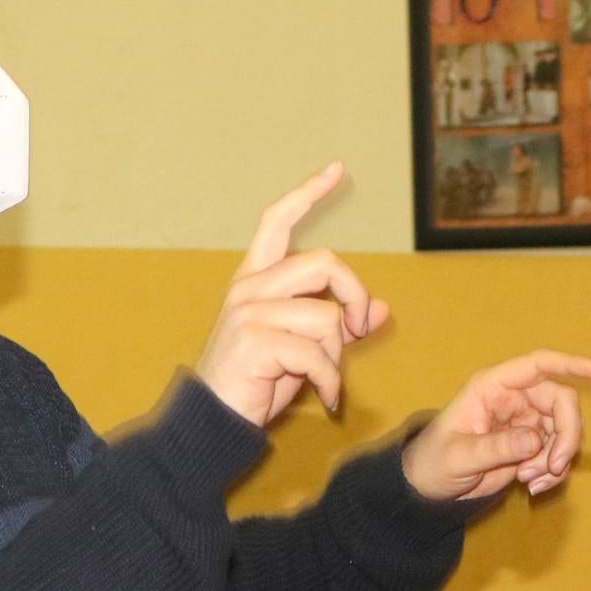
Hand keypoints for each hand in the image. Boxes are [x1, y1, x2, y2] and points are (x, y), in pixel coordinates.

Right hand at [194, 165, 385, 427]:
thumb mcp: (301, 347)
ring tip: (325, 379)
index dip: (308, 193)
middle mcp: (249, 288)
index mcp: (254, 279)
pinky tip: (325, 398)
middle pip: (324, 263)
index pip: (277, 221)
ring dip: (337, 355)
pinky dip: (331, 382)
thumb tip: (378, 310)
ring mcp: (249, 312)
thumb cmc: (254, 382)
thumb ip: (335, 323)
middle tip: (359, 331)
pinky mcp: (255, 341)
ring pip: (325, 316)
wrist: (212, 421)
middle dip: (354, 296)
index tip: (337, 169)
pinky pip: (317, 354)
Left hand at [399, 350, 590, 503]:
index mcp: (493, 387)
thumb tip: (535, 440)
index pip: (538, 366)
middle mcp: (514, 398)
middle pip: (562, 403)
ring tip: (528, 481)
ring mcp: (526, 421)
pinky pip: (559, 453)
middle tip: (554, 466)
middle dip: (567, 436)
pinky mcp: (532, 445)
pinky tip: (532, 487)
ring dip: (557, 460)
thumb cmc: (435, 461)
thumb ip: (495, 448)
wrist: (430, 485)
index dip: (572, 364)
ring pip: (565, 431)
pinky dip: (554, 472)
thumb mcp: (460, 457)